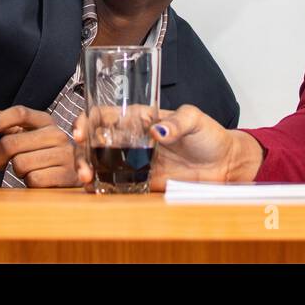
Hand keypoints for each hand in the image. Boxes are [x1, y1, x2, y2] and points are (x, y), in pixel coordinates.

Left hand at [0, 102, 78, 187]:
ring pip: (20, 164)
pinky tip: (38, 180)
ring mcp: (63, 154)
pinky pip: (33, 180)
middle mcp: (57, 134)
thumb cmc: (42, 152)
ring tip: (28, 170)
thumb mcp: (23, 134)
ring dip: (18, 172)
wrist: (74, 175)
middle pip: (11, 142)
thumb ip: (1, 122)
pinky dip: (30, 184)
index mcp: (45, 120)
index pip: (18, 112)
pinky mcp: (66, 175)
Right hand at [72, 104, 261, 190]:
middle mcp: (130, 138)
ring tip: (87, 179)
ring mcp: (134, 161)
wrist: (224, 164)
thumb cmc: (209, 134)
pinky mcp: (141, 181)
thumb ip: (177, 122)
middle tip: (83, 165)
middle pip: (94, 141)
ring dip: (87, 169)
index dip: (86, 120)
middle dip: (81, 152)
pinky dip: (101, 186)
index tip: (79, 132)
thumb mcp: (195, 118)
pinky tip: (96, 189)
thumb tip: (157, 130)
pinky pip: (115, 183)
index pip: (103, 114)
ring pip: (99, 163)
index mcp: (138, 117)